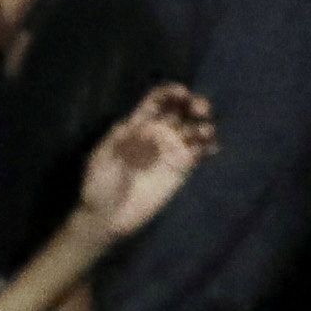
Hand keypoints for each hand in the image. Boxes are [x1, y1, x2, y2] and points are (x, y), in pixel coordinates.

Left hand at [80, 83, 219, 242]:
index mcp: (137, 126)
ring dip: (204, 126)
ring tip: (204, 133)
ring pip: (194, 129)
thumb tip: (132, 123)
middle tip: (201, 110)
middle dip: (194, 104)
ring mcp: (170, 150)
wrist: (107, 217)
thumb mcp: (101, 159)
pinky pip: (199, 152)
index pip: (157, 101)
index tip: (182, 94)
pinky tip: (211, 148)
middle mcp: (157, 133)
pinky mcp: (180, 169)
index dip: (170, 93)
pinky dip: (209, 146)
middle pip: (181, 111)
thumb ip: (117, 140)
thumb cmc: (99, 185)